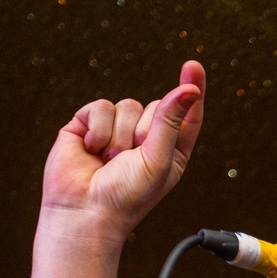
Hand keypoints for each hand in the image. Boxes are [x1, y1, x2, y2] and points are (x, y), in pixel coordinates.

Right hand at [39, 60, 205, 241]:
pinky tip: (91, 149)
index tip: (193, 66)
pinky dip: (97, 128)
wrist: (83, 212)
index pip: (186, 114)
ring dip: (119, 135)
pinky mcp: (87, 125)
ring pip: (127, 105)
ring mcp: (115, 130)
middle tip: (131, 159)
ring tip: (109, 160)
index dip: (190, 91)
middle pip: (154, 106)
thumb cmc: (126, 196)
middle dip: (144, 130)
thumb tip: (188, 89)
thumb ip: (171, 120)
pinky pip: (100, 106)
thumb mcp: (158, 159)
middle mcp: (144, 139)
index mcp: (170, 151)